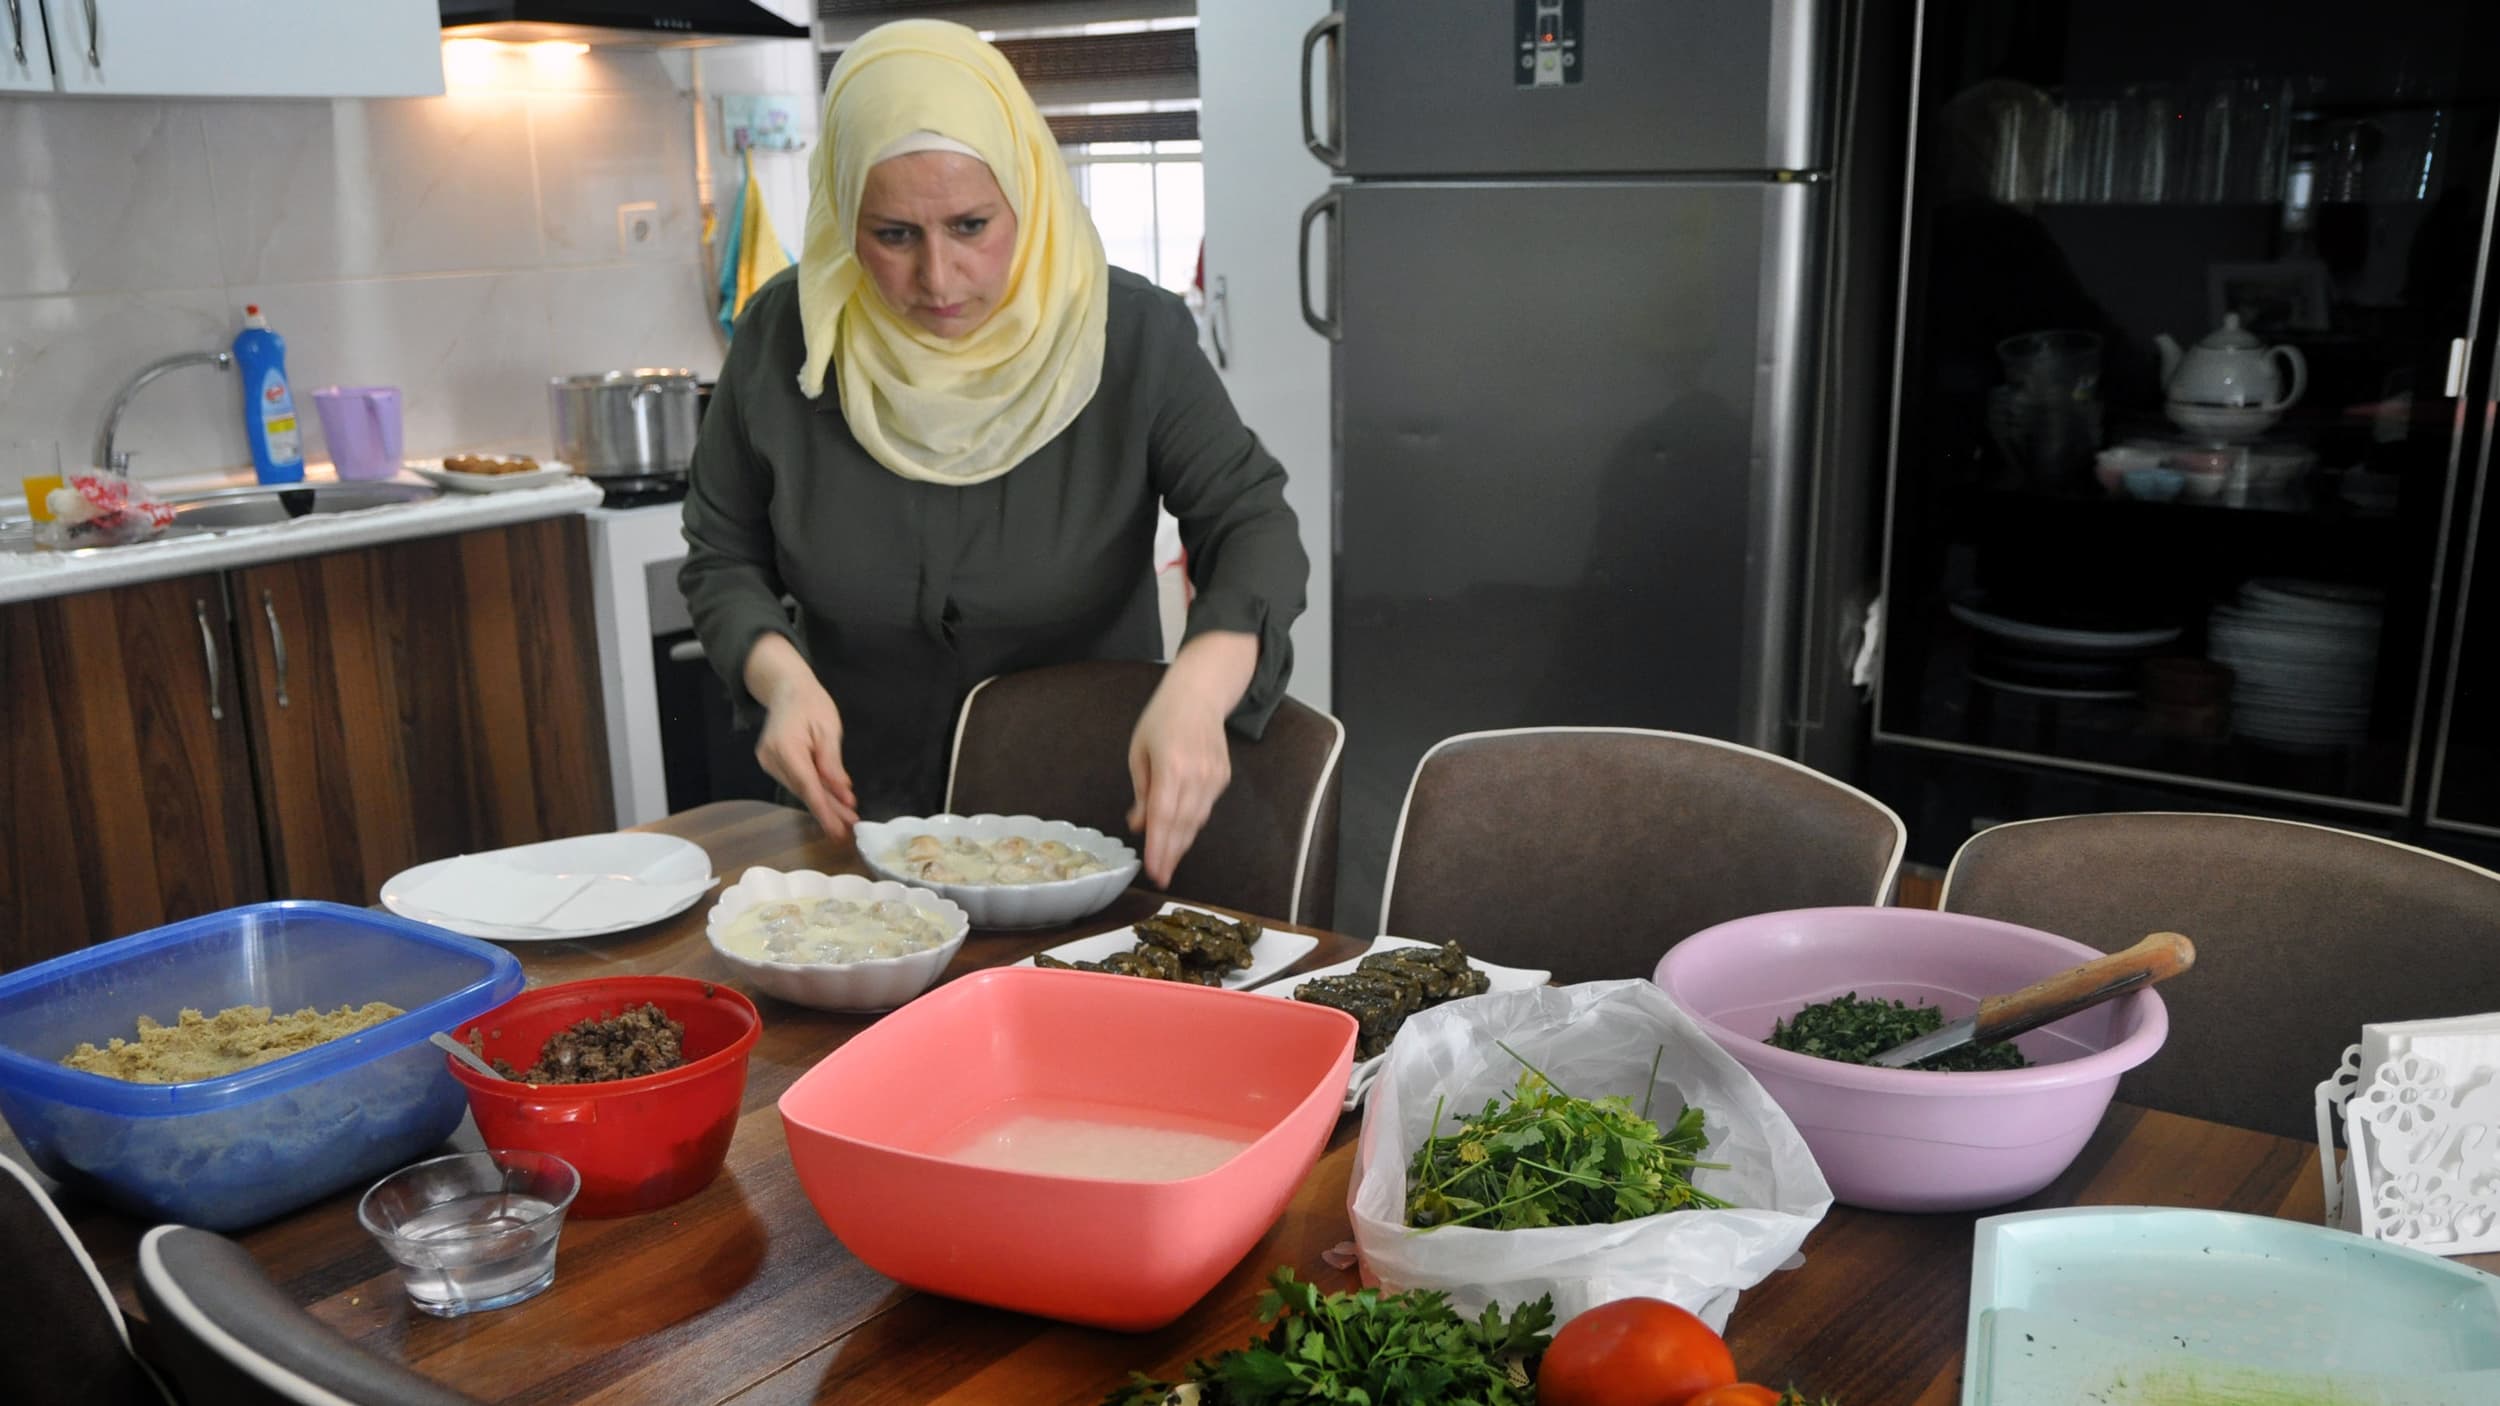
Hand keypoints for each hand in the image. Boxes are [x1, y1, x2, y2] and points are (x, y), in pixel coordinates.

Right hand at [745, 635, 857, 839]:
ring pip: (800, 789)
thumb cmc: (812, 703)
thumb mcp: (828, 730)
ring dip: (824, 804)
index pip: (808, 786)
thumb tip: (843, 792)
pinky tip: (832, 803)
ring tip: (847, 819)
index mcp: (786, 747)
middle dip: (829, 811)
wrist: (787, 689)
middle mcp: (771, 758)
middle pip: (804, 791)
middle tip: (850, 828)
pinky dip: (814, 791)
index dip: (824, 810)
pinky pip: (796, 782)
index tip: (838, 830)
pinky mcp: (771, 763)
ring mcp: (768, 762)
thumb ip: (833, 763)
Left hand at [1126, 631, 1257, 885]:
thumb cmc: (1162, 720)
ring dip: (1182, 844)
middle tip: (1160, 877)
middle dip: (1170, 854)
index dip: (1158, 846)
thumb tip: (1138, 825)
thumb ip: (1141, 791)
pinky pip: (1205, 808)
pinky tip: (1181, 835)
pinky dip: (1192, 824)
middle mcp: (1196, 774)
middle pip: (1183, 825)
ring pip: (1197, 821)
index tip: (1153, 870)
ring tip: (1168, 863)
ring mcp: (1213, 777)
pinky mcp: (1223, 778)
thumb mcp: (1139, 752)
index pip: (1163, 816)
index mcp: (1171, 766)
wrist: (1199, 696)